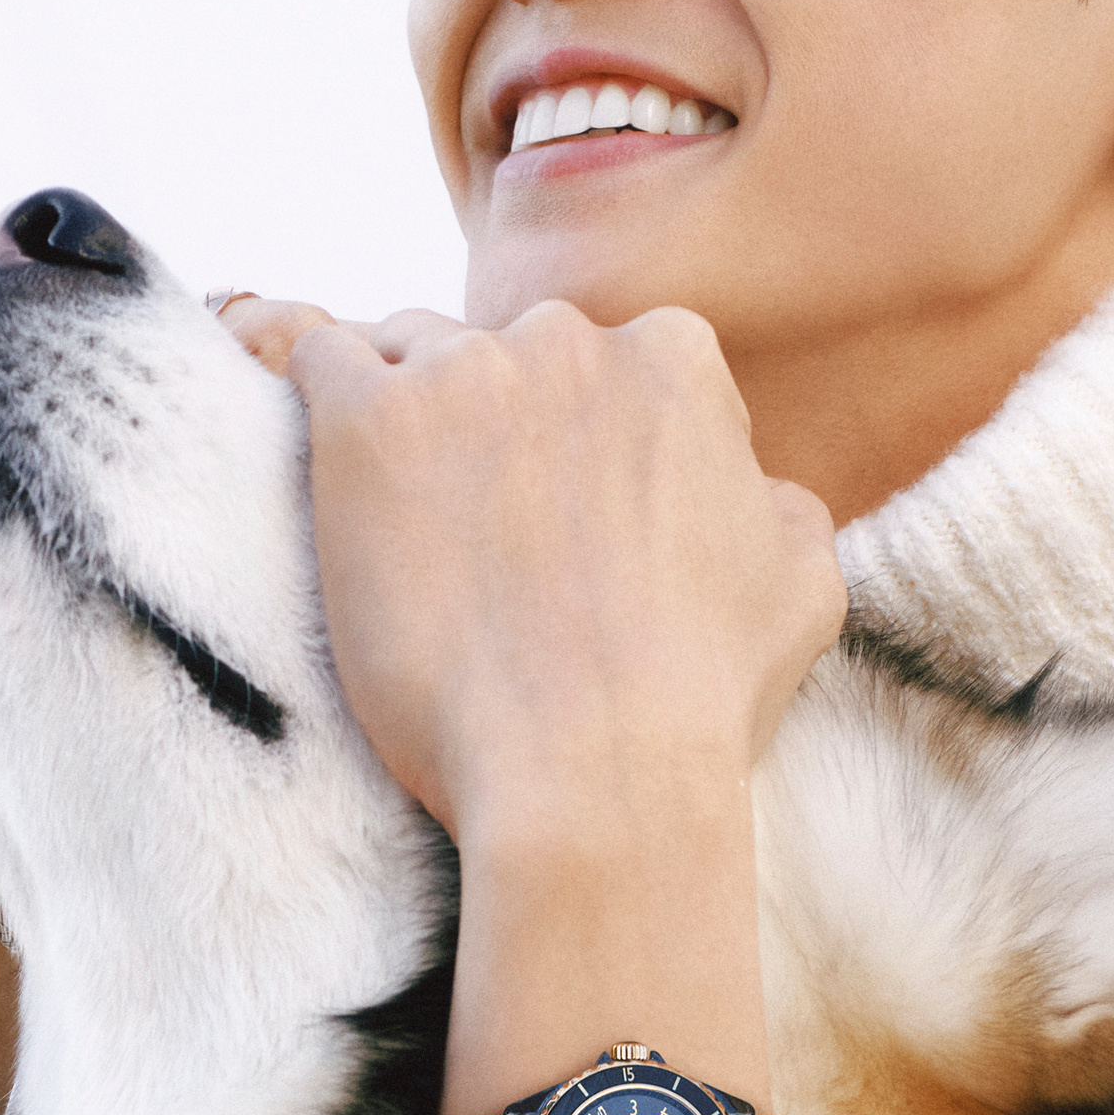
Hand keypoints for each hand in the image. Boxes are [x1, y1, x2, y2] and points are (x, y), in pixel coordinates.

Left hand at [284, 299, 843, 846]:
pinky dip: (311, 392)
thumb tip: (754, 488)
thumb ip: (777, 504)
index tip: (571, 515)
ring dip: (409, 423)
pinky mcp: (366, 424)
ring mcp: (463, 375)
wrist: (587, 774)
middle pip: (509, 354)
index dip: (590, 442)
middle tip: (486, 534)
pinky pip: (315, 362)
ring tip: (404, 524)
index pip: (615, 364)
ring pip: (411, 356)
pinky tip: (325, 461)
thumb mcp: (802, 585)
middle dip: (497, 426)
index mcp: (675, 360)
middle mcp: (568, 340)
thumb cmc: (700, 696)